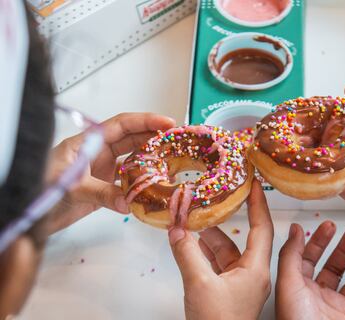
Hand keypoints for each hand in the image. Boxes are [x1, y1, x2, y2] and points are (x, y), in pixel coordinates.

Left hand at [45, 113, 174, 233]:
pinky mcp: (104, 189)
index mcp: (88, 142)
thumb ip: (101, 192)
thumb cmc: (40, 189)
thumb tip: (130, 202)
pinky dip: (142, 184)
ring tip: (173, 161)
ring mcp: (102, 171)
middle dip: (155, 138)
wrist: (29, 212)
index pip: (121, 125)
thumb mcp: (70, 186)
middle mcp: (98, 153)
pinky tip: (155, 186)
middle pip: (132, 139)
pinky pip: (128, 183)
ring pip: (133, 160)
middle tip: (177, 141)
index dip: (145, 121)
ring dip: (152, 160)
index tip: (167, 123)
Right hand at [168, 180, 273, 319]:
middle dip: (227, 220)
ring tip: (194, 222)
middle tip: (218, 199)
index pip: (263, 228)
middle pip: (243, 239)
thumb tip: (177, 229)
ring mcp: (240, 285)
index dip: (259, 204)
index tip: (255, 184)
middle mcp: (252, 275)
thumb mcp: (199, 284)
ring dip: (211, 238)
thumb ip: (187, 253)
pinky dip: (206, 254)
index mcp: (256, 270)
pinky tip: (192, 245)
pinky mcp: (227, 294)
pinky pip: (219, 266)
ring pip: (228, 253)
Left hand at [276, 222, 344, 319]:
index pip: (310, 258)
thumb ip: (291, 255)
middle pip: (335, 267)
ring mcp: (342, 310)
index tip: (328, 226)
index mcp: (301, 289)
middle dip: (344, 248)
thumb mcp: (288, 284)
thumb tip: (294, 229)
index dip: (319, 240)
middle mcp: (322, 298)